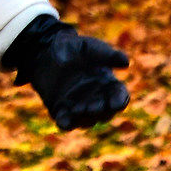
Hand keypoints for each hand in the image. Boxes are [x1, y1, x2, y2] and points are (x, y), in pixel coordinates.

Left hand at [2, 16, 129, 131]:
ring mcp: (79, 106)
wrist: (44, 50)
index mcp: (107, 83)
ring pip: (87, 120)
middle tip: (92, 107)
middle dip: (101, 111)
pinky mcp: (62, 111)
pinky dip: (66, 123)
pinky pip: (66, 123)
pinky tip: (63, 120)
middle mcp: (96, 98)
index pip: (119, 96)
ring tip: (77, 109)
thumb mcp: (89, 47)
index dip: (119, 100)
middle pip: (105, 112)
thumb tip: (126, 62)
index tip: (116, 103)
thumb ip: (106, 54)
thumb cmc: (71, 47)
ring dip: (84, 118)